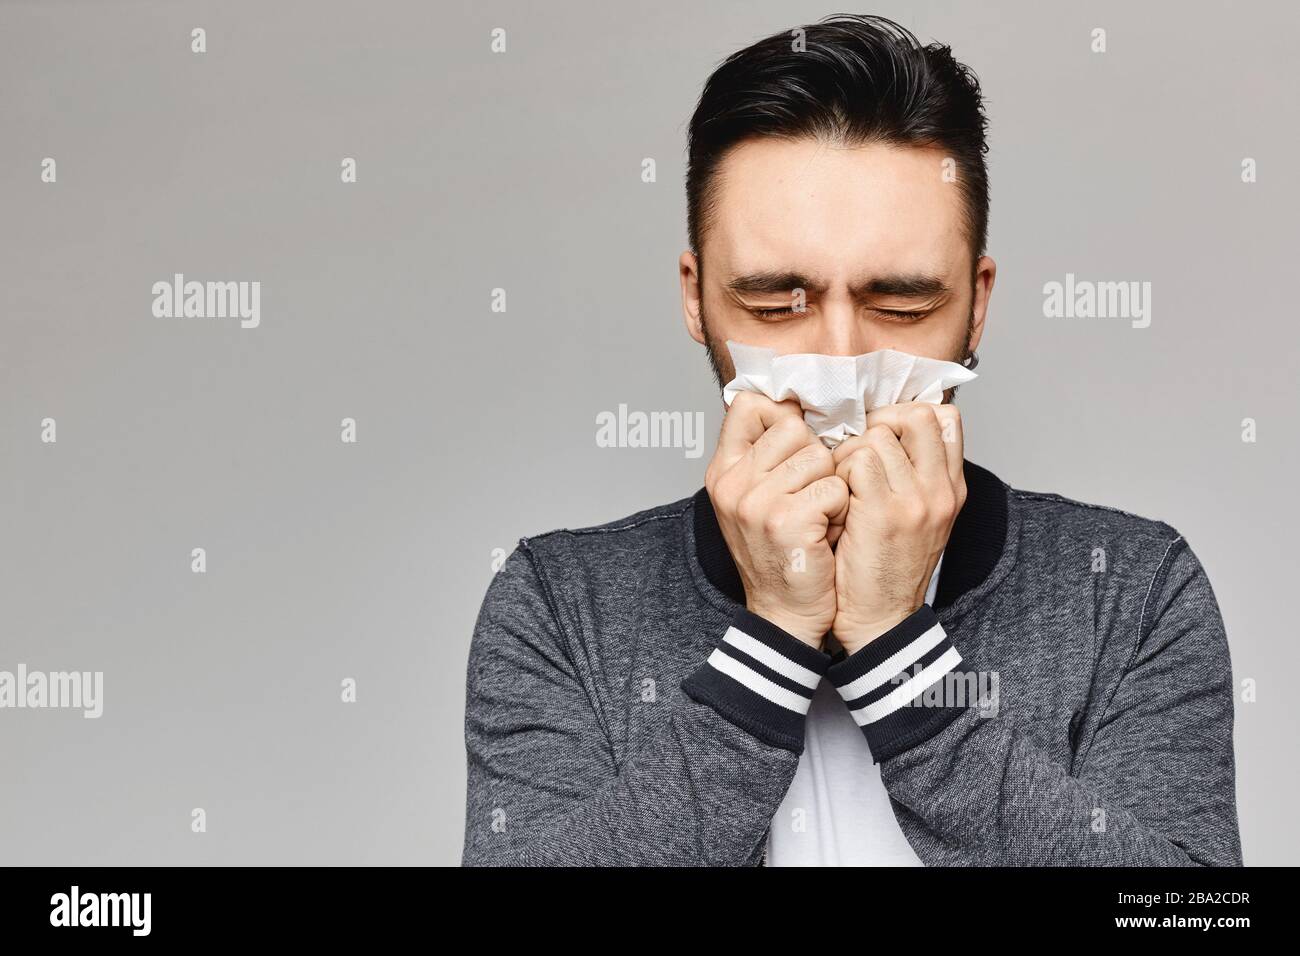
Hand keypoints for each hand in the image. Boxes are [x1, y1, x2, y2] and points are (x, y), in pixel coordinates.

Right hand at [706, 392, 849, 647]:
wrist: (786, 613)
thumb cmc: (782, 552)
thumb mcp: (756, 499)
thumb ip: (766, 455)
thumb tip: (796, 405)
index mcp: (722, 471)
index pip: (747, 404)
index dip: (782, 416)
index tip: (796, 444)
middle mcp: (732, 482)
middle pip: (793, 427)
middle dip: (815, 458)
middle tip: (809, 496)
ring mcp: (755, 501)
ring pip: (819, 457)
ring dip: (831, 487)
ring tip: (818, 517)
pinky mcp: (786, 520)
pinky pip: (835, 487)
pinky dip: (841, 511)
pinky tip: (826, 534)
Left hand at [830, 402, 966, 655]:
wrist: (879, 620)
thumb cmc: (886, 568)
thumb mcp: (918, 519)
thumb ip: (912, 476)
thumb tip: (884, 430)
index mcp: (951, 488)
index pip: (944, 418)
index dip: (906, 415)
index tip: (881, 434)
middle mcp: (940, 489)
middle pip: (915, 415)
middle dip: (878, 423)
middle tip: (855, 450)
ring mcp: (915, 499)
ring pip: (877, 435)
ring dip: (849, 452)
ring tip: (841, 481)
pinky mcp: (883, 512)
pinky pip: (855, 461)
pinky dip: (836, 473)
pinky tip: (834, 498)